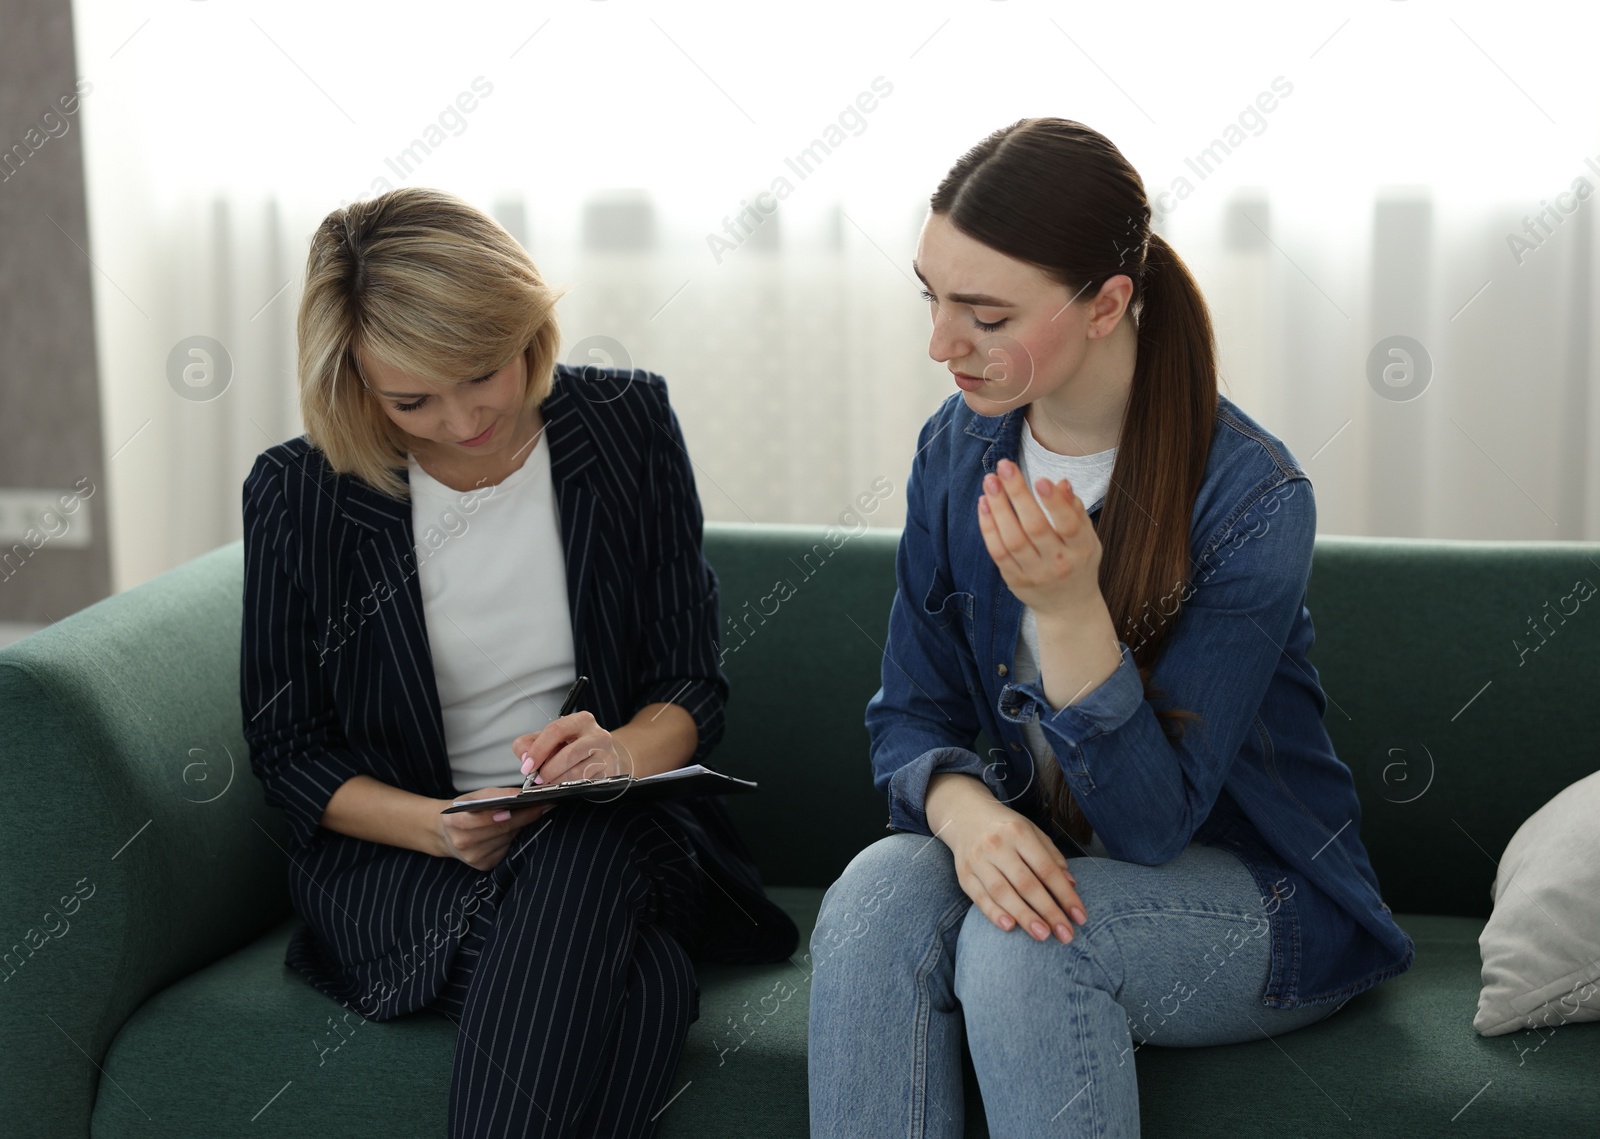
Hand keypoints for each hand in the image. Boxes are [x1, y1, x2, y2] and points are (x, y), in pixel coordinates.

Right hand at [436, 787, 551, 870]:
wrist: (446, 834)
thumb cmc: (463, 811)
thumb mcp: (472, 797)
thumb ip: (494, 795)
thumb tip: (522, 794)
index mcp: (454, 822)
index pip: (479, 819)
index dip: (500, 813)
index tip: (523, 803)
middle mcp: (462, 843)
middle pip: (500, 830)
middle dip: (524, 816)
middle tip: (544, 804)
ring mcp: (474, 857)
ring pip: (507, 839)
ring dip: (522, 827)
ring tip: (536, 812)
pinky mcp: (484, 865)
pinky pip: (507, 849)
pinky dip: (515, 838)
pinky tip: (521, 828)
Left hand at [514, 711, 625, 787]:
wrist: (604, 757)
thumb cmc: (573, 747)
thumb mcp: (549, 741)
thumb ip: (529, 744)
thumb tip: (524, 757)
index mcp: (581, 720)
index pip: (556, 730)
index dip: (538, 750)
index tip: (527, 766)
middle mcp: (597, 734)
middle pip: (568, 753)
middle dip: (549, 770)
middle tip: (538, 780)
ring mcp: (607, 754)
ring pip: (578, 772)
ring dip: (559, 781)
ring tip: (551, 784)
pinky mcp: (611, 772)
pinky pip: (587, 783)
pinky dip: (572, 788)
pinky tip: (566, 787)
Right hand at [940, 787, 1086, 943]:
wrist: (964, 816)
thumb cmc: (1006, 829)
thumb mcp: (1032, 832)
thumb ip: (1052, 857)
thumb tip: (1070, 885)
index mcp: (1019, 833)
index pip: (1046, 869)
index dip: (1065, 895)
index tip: (1080, 917)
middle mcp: (997, 845)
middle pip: (1026, 884)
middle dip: (1049, 911)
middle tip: (1066, 935)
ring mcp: (978, 860)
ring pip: (1003, 893)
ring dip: (1024, 917)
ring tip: (1043, 935)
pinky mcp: (964, 874)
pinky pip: (979, 898)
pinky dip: (994, 913)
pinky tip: (1010, 927)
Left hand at [977, 457, 1102, 619]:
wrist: (1068, 607)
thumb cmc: (1078, 561)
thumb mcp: (1087, 537)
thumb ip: (1074, 509)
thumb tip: (1061, 483)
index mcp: (1082, 549)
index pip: (1069, 525)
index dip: (1054, 503)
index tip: (1040, 479)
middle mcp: (1058, 563)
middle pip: (1035, 528)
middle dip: (1018, 494)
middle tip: (1005, 467)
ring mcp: (1035, 574)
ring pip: (1012, 540)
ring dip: (999, 508)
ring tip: (990, 482)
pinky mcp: (1014, 580)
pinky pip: (998, 552)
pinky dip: (988, 527)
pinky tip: (984, 504)